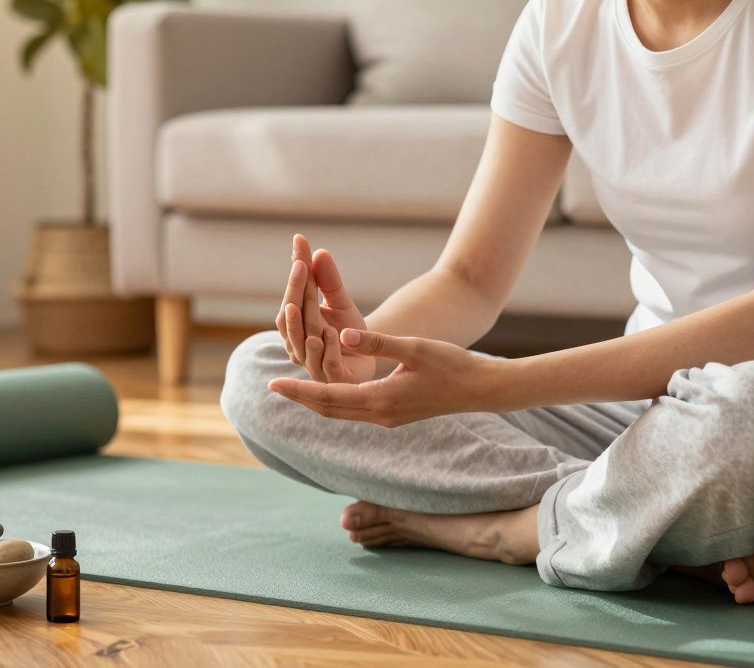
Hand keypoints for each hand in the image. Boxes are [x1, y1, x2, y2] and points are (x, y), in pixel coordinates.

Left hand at [267, 329, 506, 425]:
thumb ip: (377, 343)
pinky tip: (325, 389)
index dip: (298, 390)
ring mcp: (387, 418)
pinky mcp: (394, 415)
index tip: (272, 384)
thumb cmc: (452, 364)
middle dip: (300, 397)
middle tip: (272, 386)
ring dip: (315, 400)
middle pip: (328, 409)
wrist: (481, 388)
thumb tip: (341, 336)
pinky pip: (353, 411)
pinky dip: (334, 400)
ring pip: (340, 412)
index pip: (328, 397)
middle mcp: (380, 415)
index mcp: (381, 400)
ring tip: (291, 388)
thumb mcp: (414, 347)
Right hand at [274, 234, 373, 382]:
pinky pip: (327, 365)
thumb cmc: (348, 331)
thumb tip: (319, 251)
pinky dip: (327, 350)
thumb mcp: (341, 302)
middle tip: (301, 266)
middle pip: (292, 319)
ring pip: (303, 344)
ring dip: (301, 325)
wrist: (370, 362)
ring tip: (303, 305)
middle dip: (296, 291)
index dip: (295, 274)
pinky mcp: (334, 381)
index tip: (299, 245)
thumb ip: (329, 281)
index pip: (291, 297)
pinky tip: (330, 334)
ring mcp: (313, 365)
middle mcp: (298, 346)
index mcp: (296, 327)